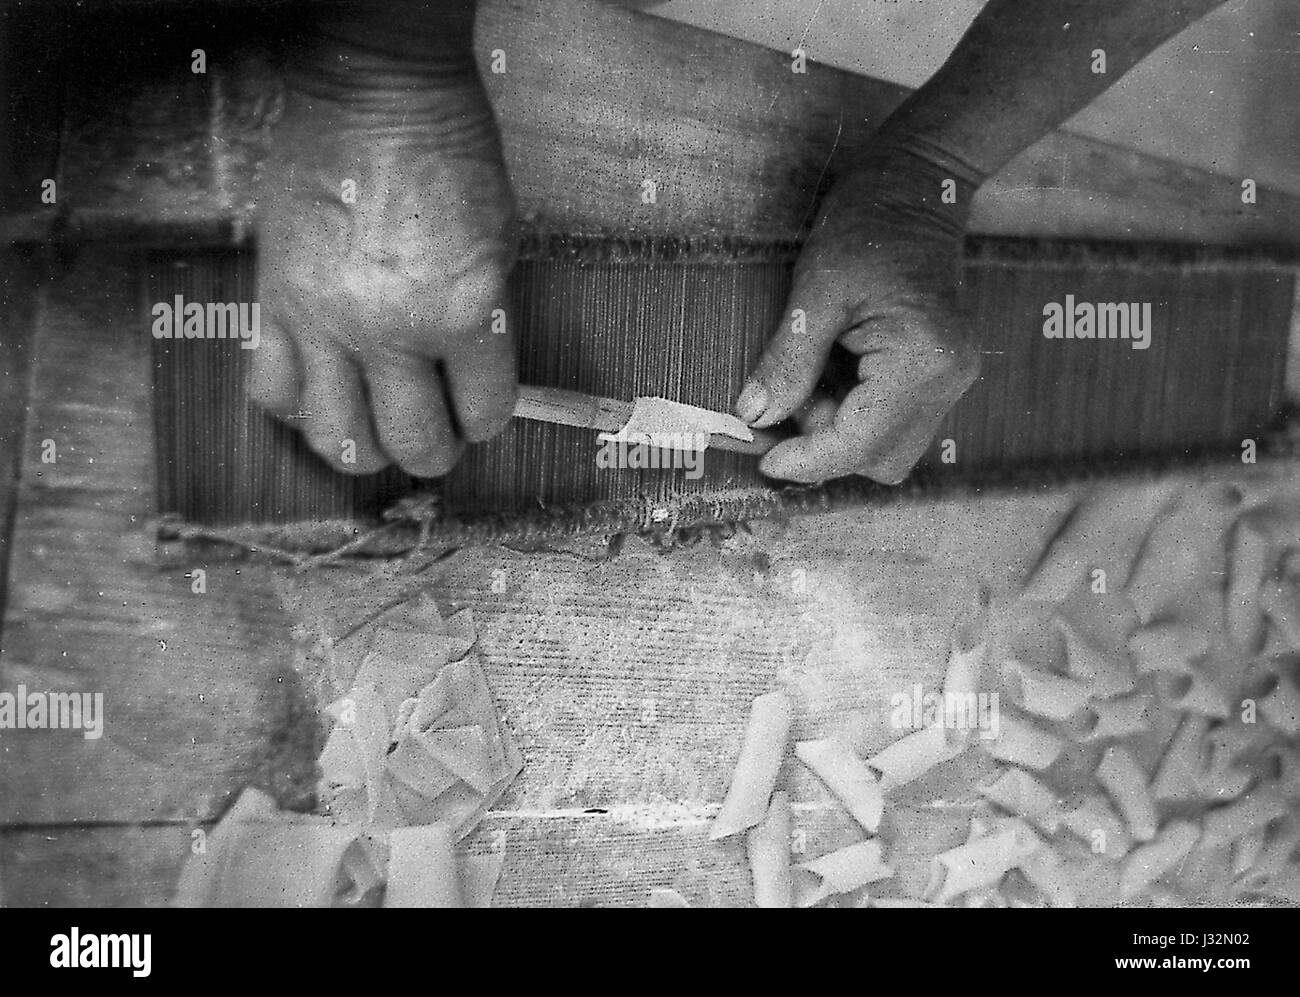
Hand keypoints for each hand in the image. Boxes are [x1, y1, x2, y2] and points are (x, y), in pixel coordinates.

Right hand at [251, 12, 516, 477]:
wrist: (376, 96)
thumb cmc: (451, 160)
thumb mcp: (499, 246)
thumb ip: (487, 324)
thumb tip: (473, 384)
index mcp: (464, 312)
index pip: (485, 412)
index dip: (488, 419)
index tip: (481, 412)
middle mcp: (392, 330)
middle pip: (412, 443)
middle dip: (433, 452)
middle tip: (436, 436)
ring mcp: (325, 321)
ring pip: (336, 438)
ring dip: (366, 448)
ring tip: (378, 429)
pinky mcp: (275, 304)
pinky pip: (273, 390)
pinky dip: (299, 408)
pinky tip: (322, 391)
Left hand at [736, 142, 980, 484]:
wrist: (916, 185)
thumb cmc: (866, 224)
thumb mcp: (814, 293)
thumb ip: (788, 362)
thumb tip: (754, 416)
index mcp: (922, 362)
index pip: (860, 444)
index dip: (807, 461)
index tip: (762, 459)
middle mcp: (947, 381)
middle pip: (878, 459)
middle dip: (825, 444)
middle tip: (786, 398)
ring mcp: (949, 380)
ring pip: (885, 446)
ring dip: (839, 429)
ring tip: (812, 375)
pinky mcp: (938, 374)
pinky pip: (891, 420)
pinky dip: (854, 412)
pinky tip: (832, 371)